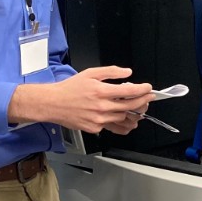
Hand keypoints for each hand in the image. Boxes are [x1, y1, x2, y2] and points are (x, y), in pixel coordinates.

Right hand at [8, 66, 152, 134]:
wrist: (53, 103)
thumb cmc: (69, 88)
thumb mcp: (90, 73)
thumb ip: (111, 72)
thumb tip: (127, 73)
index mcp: (101, 91)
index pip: (129, 92)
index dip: (143, 90)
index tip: (148, 89)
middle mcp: (102, 107)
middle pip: (130, 106)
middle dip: (143, 102)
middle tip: (148, 98)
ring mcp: (99, 120)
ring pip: (123, 118)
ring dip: (133, 113)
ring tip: (137, 108)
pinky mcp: (95, 128)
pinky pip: (112, 126)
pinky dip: (120, 122)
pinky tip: (124, 118)